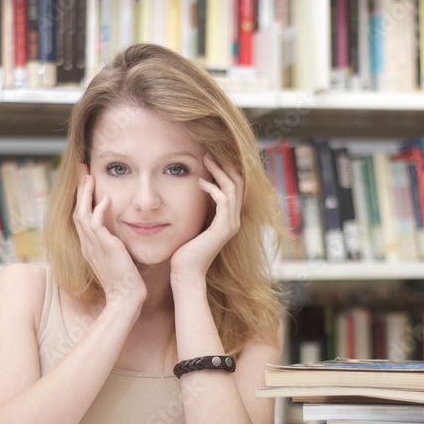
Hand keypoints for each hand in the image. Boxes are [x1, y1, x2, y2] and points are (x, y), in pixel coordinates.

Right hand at [72, 164, 145, 306]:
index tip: (86, 181)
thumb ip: (116, 243)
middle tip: (82, 169)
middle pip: (77, 210)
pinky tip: (107, 198)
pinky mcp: (104, 248)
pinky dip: (100, 210)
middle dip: (79, 188)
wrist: (126, 298)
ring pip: (82, 214)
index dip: (82, 198)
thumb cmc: (126, 281)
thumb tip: (121, 233)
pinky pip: (96, 224)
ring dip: (85, 193)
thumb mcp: (119, 258)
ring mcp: (93, 246)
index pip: (81, 216)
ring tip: (89, 175)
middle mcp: (88, 244)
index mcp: (90, 246)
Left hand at [171, 155, 243, 278]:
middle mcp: (234, 220)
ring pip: (233, 188)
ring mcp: (230, 225)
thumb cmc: (185, 250)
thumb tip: (194, 189)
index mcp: (229, 218)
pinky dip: (213, 188)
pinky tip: (200, 182)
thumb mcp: (194, 223)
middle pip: (239, 183)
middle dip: (226, 164)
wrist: (186, 272)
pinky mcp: (223, 229)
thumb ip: (199, 209)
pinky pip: (224, 201)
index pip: (236, 186)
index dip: (227, 168)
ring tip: (206, 159)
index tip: (213, 155)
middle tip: (211, 150)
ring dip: (220, 171)